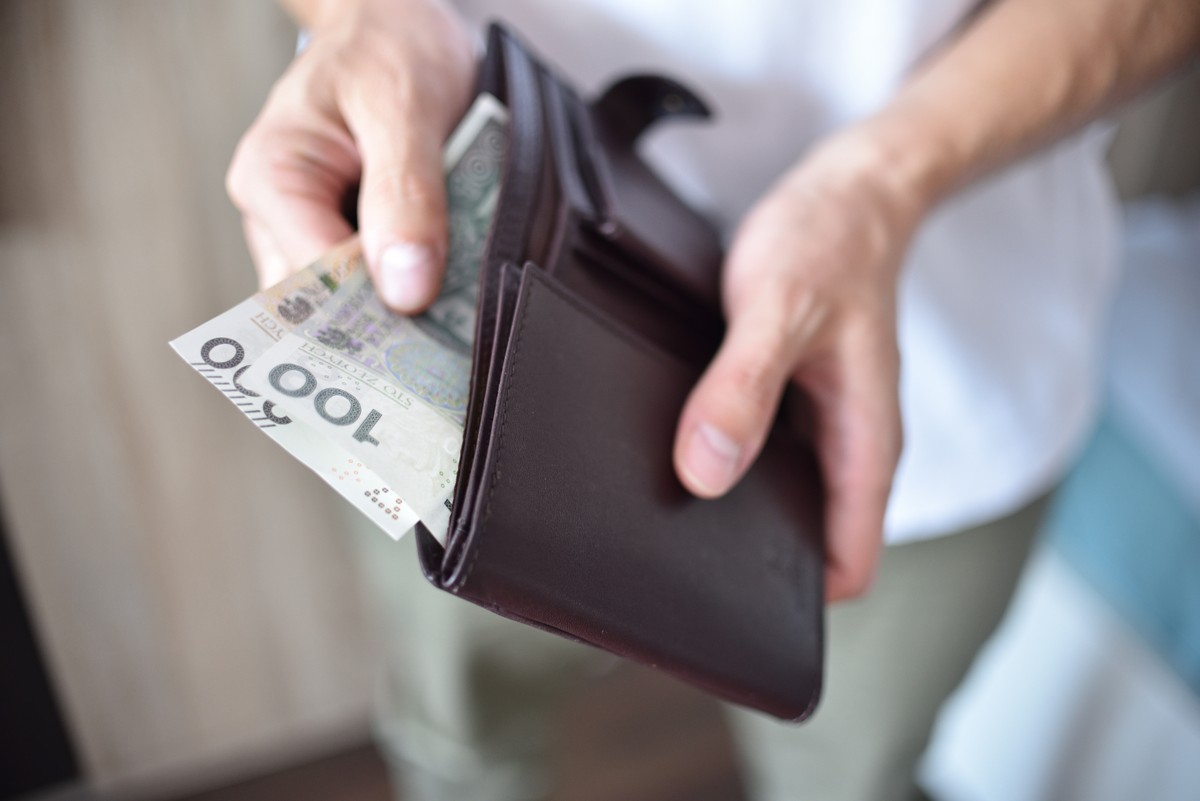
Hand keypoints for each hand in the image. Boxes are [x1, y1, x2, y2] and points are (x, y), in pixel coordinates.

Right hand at [226, 0, 473, 311]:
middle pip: (326, 306)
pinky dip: (420, 292)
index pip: (312, 281)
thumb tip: (405, 289)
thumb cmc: (389, 46)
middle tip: (448, 353)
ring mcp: (317, 230)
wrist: (400, 21)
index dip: (368, 318)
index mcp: (273, 178)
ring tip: (457, 325)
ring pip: (354, 305)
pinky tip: (455, 298)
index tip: (427, 341)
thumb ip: (405, 195)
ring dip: (407, 315)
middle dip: (385, 331)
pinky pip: (382, 283)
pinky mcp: (355, 237)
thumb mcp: (403, 107)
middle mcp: (283, 215)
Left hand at [672, 131, 925, 601]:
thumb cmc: (828, 241)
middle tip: (673, 558)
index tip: (726, 600)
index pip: (847, 564)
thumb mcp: (779, 310)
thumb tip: (708, 473)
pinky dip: (725, 460)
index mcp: (866, 444)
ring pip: (781, 499)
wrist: (850, 191)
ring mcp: (822, 427)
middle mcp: (848, 446)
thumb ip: (744, 388)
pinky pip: (761, 455)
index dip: (795, 598)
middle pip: (808, 543)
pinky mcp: (792, 402)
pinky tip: (679, 446)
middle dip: (751, 562)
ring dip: (734, 508)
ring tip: (663, 506)